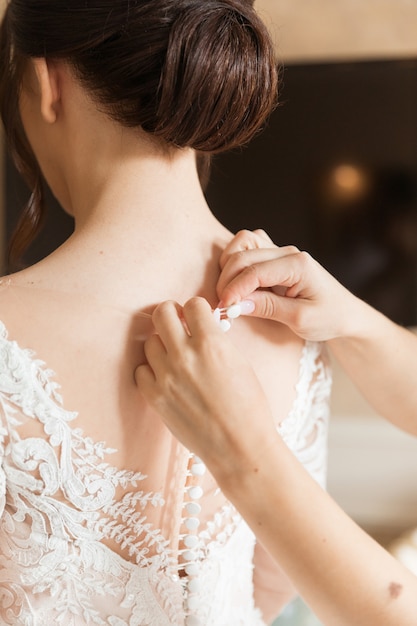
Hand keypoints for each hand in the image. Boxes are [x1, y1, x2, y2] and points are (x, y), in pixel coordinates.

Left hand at [135, 297, 275, 479]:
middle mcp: (185, 355)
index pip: (192, 304)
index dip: (197, 309)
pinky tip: (165, 376)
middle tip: (179, 324)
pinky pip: (141, 370)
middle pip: (162, 313)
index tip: (197, 318)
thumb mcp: (240, 362)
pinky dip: (151, 370)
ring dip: (162, 343)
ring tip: (175, 356)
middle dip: (172, 314)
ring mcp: (166, 377)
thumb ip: (216, 341)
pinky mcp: (155, 397)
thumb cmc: (249, 406)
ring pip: (150, 341)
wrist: (240, 446)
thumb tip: (201, 326)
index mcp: (211, 343)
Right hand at [217, 229, 359, 340]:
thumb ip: (268, 308)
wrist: (345, 314)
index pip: (254, 271)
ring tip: (230, 294)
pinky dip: (235, 262)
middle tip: (223, 307)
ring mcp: (280, 251)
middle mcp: (288, 252)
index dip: (234, 289)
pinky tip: (238, 285)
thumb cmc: (329, 317)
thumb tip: (236, 304)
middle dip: (227, 281)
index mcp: (298, 264)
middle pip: (243, 255)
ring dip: (228, 267)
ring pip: (242, 245)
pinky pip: (248, 248)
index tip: (223, 308)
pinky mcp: (274, 257)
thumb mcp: (300, 319)